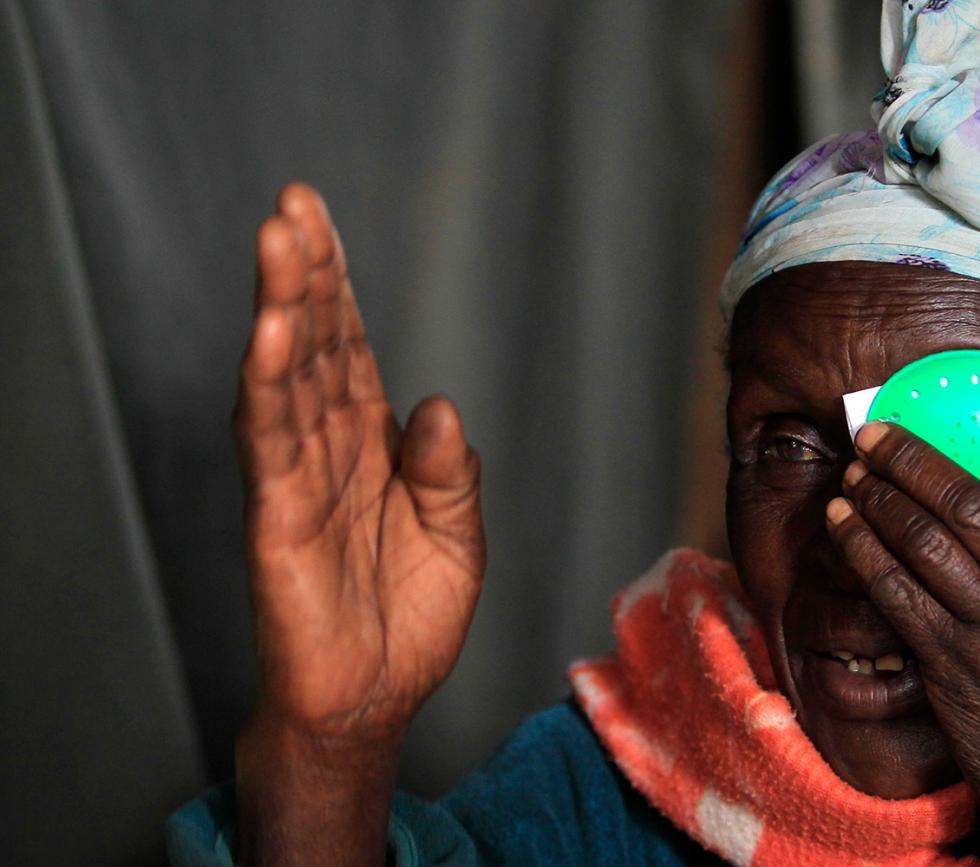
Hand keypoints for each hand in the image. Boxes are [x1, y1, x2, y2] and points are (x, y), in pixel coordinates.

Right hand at [232, 184, 484, 864]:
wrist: (372, 701)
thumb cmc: (407, 621)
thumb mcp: (457, 539)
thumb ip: (449, 473)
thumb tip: (437, 403)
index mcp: (372, 448)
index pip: (352, 351)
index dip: (339, 286)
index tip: (323, 221)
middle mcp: (329, 451)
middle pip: (316, 347)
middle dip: (306, 273)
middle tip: (294, 202)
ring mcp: (297, 481)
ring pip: (287, 380)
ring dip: (284, 309)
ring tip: (279, 240)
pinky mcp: (277, 520)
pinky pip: (272, 445)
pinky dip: (271, 389)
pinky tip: (272, 335)